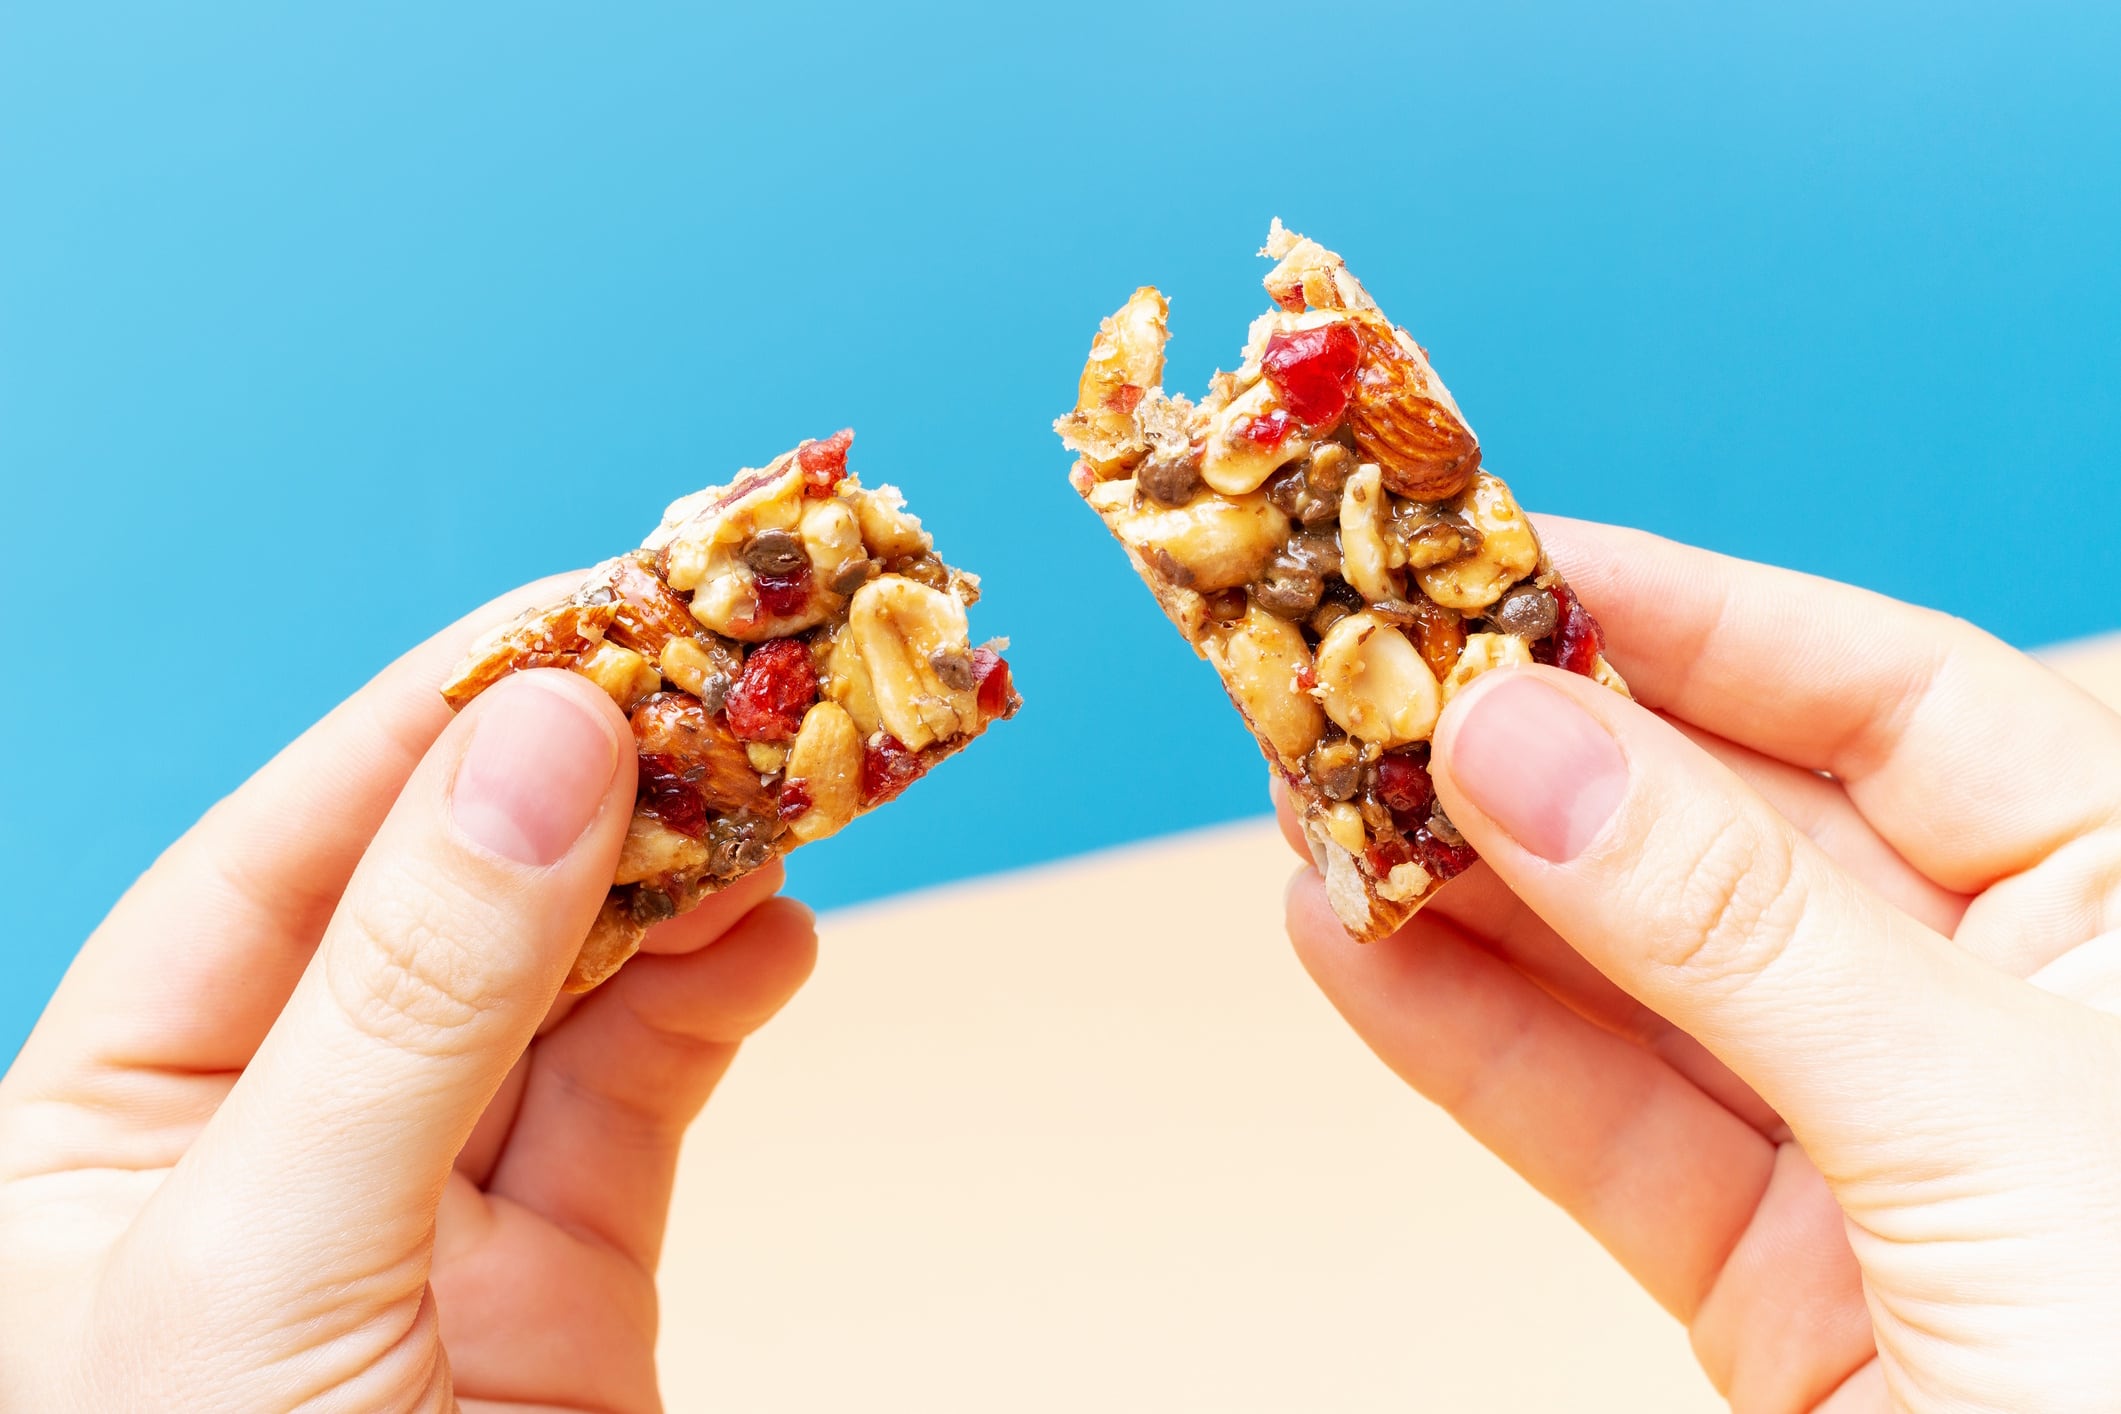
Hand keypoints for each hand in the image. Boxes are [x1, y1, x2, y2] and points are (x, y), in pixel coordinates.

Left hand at [0, 581, 816, 1412]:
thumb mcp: (274, 1253)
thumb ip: (412, 993)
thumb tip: (546, 735)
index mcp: (121, 1099)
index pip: (293, 844)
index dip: (444, 712)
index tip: (595, 605)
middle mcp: (280, 1118)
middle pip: (459, 884)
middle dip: (602, 770)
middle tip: (743, 656)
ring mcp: (435, 1186)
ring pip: (581, 967)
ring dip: (693, 860)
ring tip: (801, 766)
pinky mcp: (568, 1258)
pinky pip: (657, 1079)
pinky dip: (731, 989)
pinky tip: (784, 923)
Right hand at [1280, 522, 2120, 1410]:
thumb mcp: (1989, 1125)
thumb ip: (1738, 934)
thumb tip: (1520, 740)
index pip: (1888, 697)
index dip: (1688, 615)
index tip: (1502, 559)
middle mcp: (2001, 1005)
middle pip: (1725, 824)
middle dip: (1535, 752)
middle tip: (1355, 672)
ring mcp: (1875, 1148)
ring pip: (1630, 976)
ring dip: (1459, 888)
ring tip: (1309, 799)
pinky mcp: (1779, 1286)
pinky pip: (1594, 1128)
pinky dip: (1460, 1041)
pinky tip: (1344, 946)